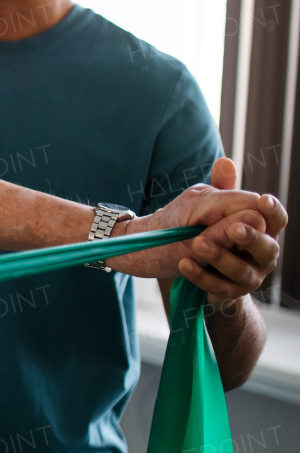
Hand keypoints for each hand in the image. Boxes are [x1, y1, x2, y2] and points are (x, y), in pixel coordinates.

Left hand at [114, 158, 285, 298]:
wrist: (176, 261)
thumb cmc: (200, 227)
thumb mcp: (208, 206)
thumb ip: (221, 189)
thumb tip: (225, 162)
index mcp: (261, 228)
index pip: (275, 218)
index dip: (272, 211)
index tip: (262, 202)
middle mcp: (261, 253)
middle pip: (268, 247)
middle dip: (252, 238)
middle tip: (234, 229)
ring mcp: (247, 274)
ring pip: (242, 270)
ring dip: (220, 256)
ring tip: (197, 244)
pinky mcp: (227, 291)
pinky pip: (218, 286)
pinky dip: (200, 275)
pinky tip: (184, 264)